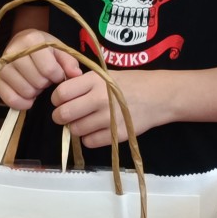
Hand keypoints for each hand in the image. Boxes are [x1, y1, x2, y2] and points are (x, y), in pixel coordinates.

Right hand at [0, 28, 82, 110]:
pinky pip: (11, 100)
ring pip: (25, 92)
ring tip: (35, 83)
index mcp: (31, 40)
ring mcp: (2, 67)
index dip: (57, 76)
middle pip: (37, 82)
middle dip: (46, 83)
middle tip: (44, 78)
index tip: (57, 74)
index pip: (49, 69)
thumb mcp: (58, 49)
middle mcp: (13, 52)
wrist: (21, 41)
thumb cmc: (43, 47)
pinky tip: (28, 96)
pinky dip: (23, 103)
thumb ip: (69, 61)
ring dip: (35, 92)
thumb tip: (76, 75)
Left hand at [50, 68, 169, 147]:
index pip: (61, 93)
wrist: (159, 96)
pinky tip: (97, 129)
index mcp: (95, 80)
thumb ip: (84, 84)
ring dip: (76, 128)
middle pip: (63, 115)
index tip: (61, 101)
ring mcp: (108, 118)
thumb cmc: (131, 83)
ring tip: (86, 121)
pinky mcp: (116, 134)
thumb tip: (61, 96)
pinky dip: (89, 138)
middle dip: (61, 117)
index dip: (57, 99)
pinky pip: (89, 142)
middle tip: (67, 115)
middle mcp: (99, 98)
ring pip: (75, 130)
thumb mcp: (106, 75)